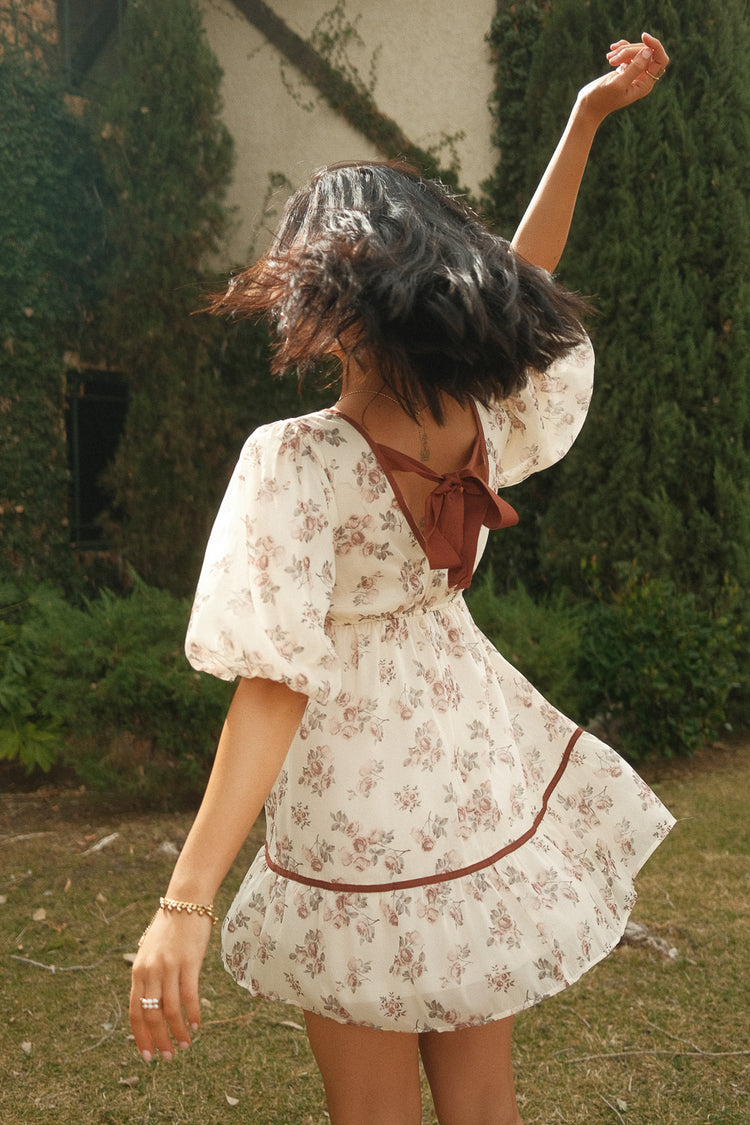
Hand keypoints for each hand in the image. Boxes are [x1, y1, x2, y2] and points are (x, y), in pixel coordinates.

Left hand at [129, 908, 212, 1061]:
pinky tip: (197, 1025)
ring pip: (170, 1010)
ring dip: (178, 1032)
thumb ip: (148, 977)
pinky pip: (189, 995)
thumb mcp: (150, 953)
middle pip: (151, 1015)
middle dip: (159, 1040)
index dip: (140, 1037)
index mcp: (138, 971)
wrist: (185, 902)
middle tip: (168, 1057)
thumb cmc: (170, 929)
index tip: (147, 1056)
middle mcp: (150, 971)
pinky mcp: (188, 962)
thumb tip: (150, 1004)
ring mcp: (169, 967)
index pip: (134, 1012)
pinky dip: (193, 1014)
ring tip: (186, 1045)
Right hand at [576, 31, 669, 124]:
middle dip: (630, 50)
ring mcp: (634, 73)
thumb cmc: (602, 98)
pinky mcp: (625, 69)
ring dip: (623, 50)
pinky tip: (610, 52)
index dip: (655, 45)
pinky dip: (620, 49)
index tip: (643, 36)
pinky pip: (628, 53)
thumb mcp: (618, 83)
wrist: (588, 106)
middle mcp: (642, 78)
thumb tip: (649, 51)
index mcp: (645, 84)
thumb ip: (634, 68)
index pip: (661, 60)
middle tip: (613, 58)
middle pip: (646, 52)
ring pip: (636, 51)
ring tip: (609, 58)